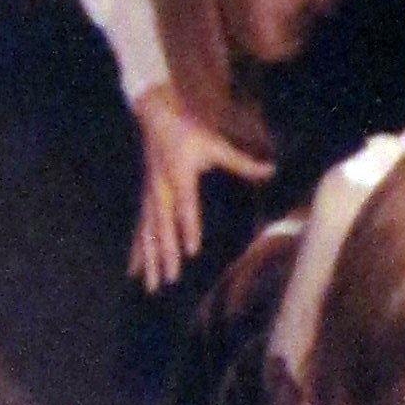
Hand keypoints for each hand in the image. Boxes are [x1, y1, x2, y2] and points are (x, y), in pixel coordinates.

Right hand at [130, 85, 273, 290]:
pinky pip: (140, 231)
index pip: (186, 207)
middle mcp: (161, 192)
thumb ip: (242, 162)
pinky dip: (137, 251)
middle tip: (171, 279)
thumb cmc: (189, 132)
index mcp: (180, 178)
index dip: (188, 229)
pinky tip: (133, 272)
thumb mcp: (216, 144)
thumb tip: (272, 170)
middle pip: (162, 229)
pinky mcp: (146, 201)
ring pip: (148, 235)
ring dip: (150, 261)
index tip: (191, 250)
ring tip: (151, 286)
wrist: (156, 119)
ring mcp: (150, 198)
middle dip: (166, 255)